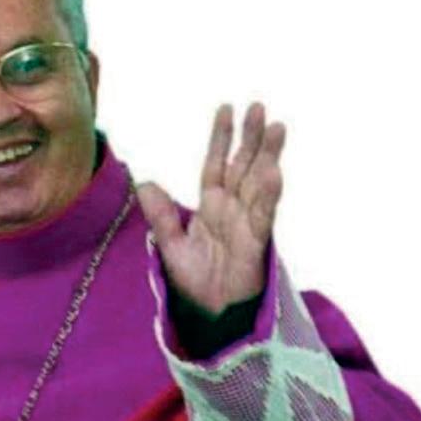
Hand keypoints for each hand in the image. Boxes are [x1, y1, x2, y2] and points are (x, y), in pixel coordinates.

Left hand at [136, 102, 285, 314]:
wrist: (209, 313)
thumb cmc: (195, 280)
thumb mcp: (171, 245)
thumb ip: (161, 215)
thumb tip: (145, 182)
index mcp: (211, 206)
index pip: (217, 164)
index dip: (221, 138)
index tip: (226, 109)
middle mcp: (232, 209)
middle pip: (242, 166)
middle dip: (250, 138)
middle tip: (258, 107)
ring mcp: (246, 224)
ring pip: (259, 184)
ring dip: (267, 157)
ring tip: (276, 128)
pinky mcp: (256, 244)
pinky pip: (263, 216)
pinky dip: (269, 195)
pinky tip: (274, 172)